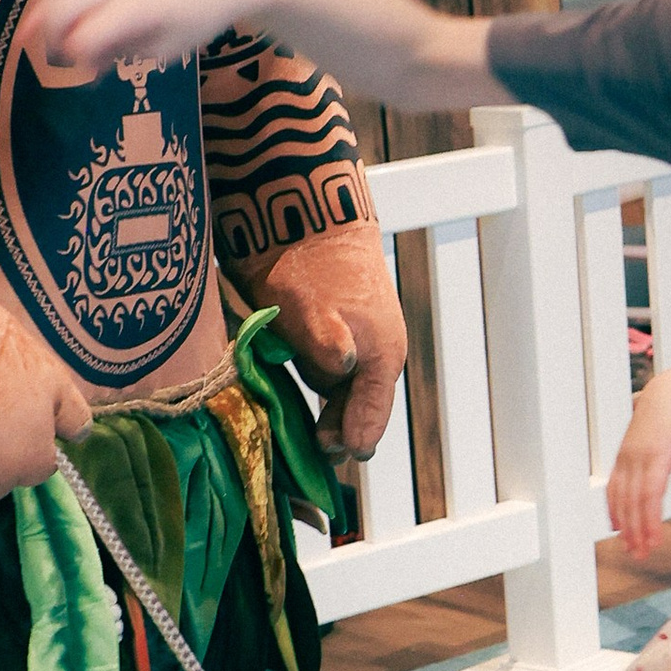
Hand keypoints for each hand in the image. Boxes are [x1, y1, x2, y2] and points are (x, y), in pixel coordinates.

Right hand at [22, 0, 276, 88]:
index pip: (88, 34)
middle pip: (62, 2)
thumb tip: (84, 62)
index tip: (89, 71)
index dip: (77, 56)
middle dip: (51, 33)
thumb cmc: (197, 20)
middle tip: (62, 56)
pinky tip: (67, 12)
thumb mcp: (166, 49)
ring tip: (54, 32)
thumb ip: (122, 53)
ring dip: (48, 8)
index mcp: (141, 9)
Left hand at [248, 225, 406, 460]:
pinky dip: (312, 392)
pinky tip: (288, 400)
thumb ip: (326, 345)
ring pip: (340, 398)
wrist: (305, 216)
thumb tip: (340, 366)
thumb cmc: (309, 268)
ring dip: (321, 415)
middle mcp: (372, 359)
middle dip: (334, 434)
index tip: (328, 454)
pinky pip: (325, 378)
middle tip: (309, 449)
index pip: (370, 423)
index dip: (348, 442)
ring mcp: (352, 348)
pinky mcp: (330, 337)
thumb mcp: (315, 310)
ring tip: (297, 433)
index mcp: (382, 359)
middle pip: (356, 414)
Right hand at [608, 366, 670, 558]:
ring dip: (624, 525)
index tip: (655, 543)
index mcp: (655, 453)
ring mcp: (625, 458)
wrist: (666, 392)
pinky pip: (613, 487)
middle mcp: (635, 457)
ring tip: (630, 549)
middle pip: (632, 501)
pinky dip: (613, 508)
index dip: (650, 520)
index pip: (650, 494)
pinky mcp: (621, 458)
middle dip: (635, 530)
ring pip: (619, 497)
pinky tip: (617, 527)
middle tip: (641, 556)